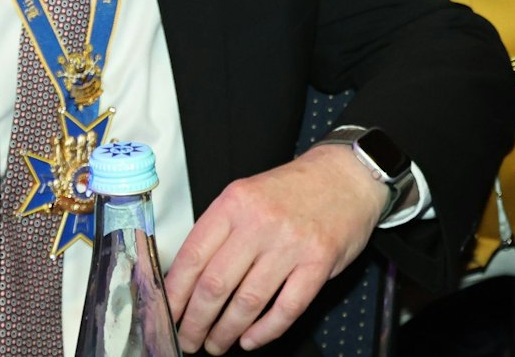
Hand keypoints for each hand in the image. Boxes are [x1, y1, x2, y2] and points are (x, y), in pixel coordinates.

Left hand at [164, 144, 382, 353]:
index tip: (168, 314)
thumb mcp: (248, 195)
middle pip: (215, 284)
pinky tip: (251, 339)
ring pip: (247, 302)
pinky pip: (286, 308)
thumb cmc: (294, 189)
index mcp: (235, 202)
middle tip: (188, 339)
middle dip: (196, 322)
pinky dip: (265, 331)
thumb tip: (187, 279)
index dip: (175, 293)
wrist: (346, 175)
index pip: (193, 256)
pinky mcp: (318, 263)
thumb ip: (221, 231)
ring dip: (226, 332)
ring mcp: (291, 244)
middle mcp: (260, 222)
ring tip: (216, 344)